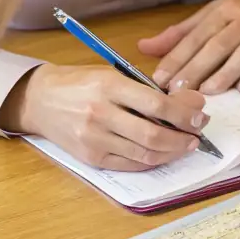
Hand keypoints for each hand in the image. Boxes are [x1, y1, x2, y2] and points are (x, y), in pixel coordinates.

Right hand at [0, 63, 207, 171]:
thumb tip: (187, 103)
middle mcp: (100, 114)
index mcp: (108, 86)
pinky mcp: (91, 158)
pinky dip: (151, 161)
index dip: (183, 113)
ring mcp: (95, 139)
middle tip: (197, 134)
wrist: (40, 100)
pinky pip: (130, 164)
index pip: (155, 103)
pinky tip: (162, 153)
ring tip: (185, 144)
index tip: (200, 116)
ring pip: (144, 154)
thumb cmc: (80, 82)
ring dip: (171, 152)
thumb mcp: (112, 74)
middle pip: (152, 134)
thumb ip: (146, 89)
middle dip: (182, 137)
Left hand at [139, 0, 239, 95]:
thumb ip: (182, 33)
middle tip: (178, 90)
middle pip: (217, 45)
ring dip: (225, 72)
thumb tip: (144, 47)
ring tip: (207, 92)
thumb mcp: (215, 13)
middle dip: (196, 68)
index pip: (196, 36)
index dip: (177, 57)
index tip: (160, 78)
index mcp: (222, 11)